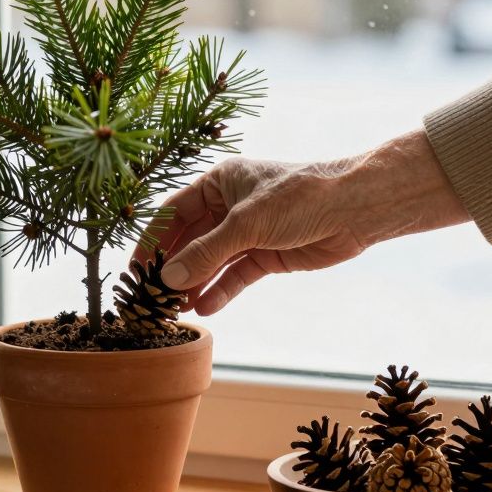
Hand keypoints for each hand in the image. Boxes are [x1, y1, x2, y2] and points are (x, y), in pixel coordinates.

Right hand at [138, 130, 468, 314]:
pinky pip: (234, 276)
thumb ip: (205, 253)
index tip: (135, 268)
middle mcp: (229, 206)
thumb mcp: (246, 224)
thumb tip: (167, 280)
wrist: (355, 209)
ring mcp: (248, 232)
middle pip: (190, 240)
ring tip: (174, 309)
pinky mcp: (266, 255)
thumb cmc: (300, 197)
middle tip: (152, 296)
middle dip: (172, 268)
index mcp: (219, 182)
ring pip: (211, 261)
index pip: (173, 212)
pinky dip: (220, 291)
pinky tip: (205, 308)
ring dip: (194, 284)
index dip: (152, 239)